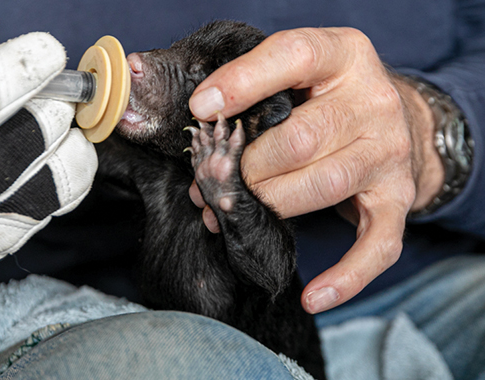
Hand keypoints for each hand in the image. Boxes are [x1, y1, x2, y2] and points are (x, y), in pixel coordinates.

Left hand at [188, 27, 443, 312]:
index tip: (202, 108)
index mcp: (343, 55)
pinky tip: (313, 297)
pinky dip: (345, 276)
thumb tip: (201, 117)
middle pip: (299, 139)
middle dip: (243, 168)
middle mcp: (373, 103)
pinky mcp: (397, 199)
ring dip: (267, 207)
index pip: (293, 57)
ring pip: (320, 188)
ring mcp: (388, 154)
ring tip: (227, 214)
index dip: (243, 83)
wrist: (389, 119)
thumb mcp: (294, 71)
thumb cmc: (322, 95)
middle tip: (208, 180)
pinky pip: (377, 244)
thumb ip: (253, 85)